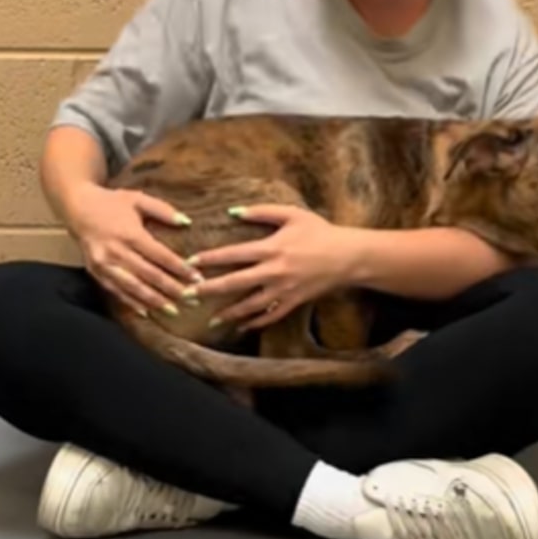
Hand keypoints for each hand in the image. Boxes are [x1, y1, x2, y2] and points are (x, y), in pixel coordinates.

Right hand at [66, 183, 199, 317]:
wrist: (77, 208)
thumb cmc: (111, 202)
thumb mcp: (138, 199)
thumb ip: (163, 210)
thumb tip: (187, 222)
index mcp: (130, 234)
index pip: (160, 256)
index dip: (180, 269)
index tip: (197, 279)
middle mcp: (117, 251)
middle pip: (149, 275)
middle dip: (172, 290)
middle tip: (192, 301)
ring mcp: (105, 264)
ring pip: (133, 287)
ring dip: (154, 301)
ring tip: (173, 311)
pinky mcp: (96, 273)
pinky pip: (116, 292)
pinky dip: (132, 303)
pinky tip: (146, 312)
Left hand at [186, 204, 357, 331]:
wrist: (348, 256)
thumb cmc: (320, 231)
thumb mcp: (292, 214)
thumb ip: (262, 211)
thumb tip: (234, 211)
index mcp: (272, 248)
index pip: (233, 254)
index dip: (210, 259)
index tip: (191, 262)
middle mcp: (274, 272)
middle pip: (235, 283)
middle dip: (210, 290)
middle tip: (189, 294)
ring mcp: (284, 290)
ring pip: (250, 306)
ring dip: (229, 313)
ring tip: (210, 319)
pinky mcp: (294, 302)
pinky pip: (270, 316)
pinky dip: (254, 323)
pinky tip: (241, 327)